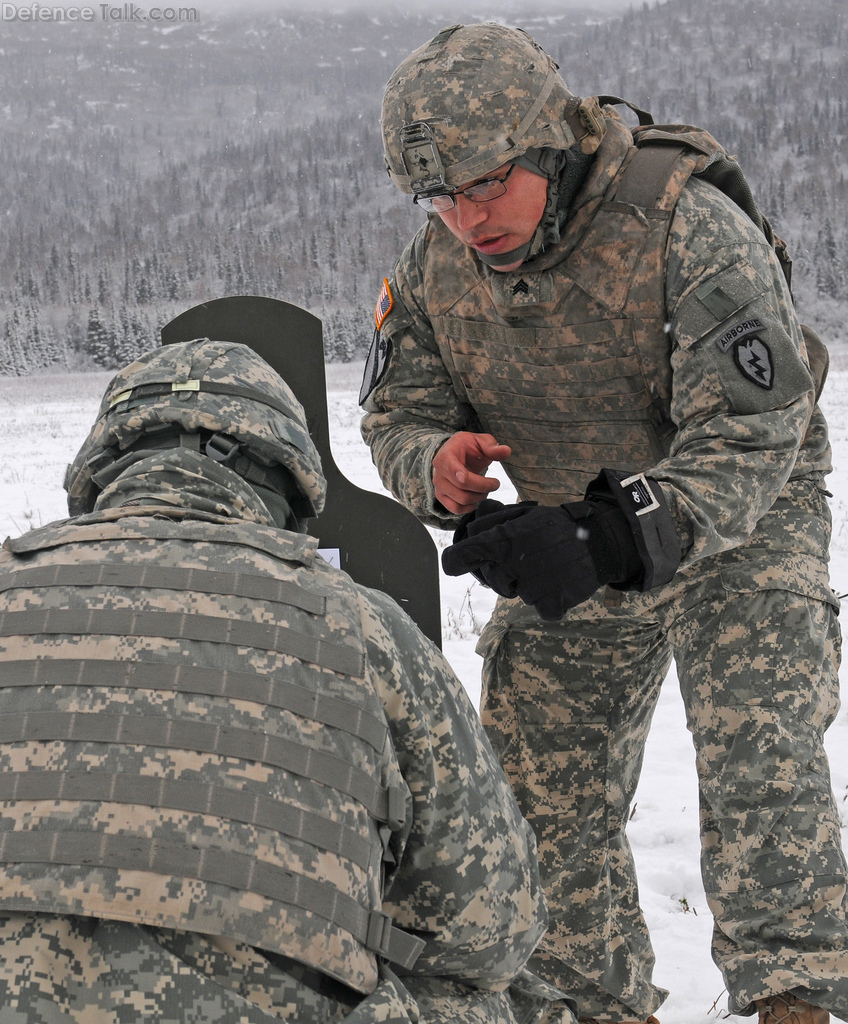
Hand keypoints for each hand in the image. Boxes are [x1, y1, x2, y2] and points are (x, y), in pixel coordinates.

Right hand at [432, 432, 511, 514]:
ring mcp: (439, 486)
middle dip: (484, 487)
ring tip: (485, 489)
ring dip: (479, 497)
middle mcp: (439, 472)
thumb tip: (506, 451)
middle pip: (462, 487)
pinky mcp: (441, 497)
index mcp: (446, 455)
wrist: (455, 454)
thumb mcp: (481, 441)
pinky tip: (476, 498)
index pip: (451, 468)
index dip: (463, 476)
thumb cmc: (468, 447)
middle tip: (495, 483)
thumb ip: (492, 447)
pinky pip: (456, 509)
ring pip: (461, 500)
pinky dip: (469, 507)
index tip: (477, 479)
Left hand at [442, 503, 602, 619]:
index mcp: (504, 540)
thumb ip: (496, 519)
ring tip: (549, 566)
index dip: (456, 560)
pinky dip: (551, 600)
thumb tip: (472, 522)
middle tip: (529, 557)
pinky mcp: (551, 604)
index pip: (464, 555)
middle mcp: (513, 564)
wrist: (600, 540)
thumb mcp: (526, 513)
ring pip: (518, 593)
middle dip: (504, 571)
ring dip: (529, 584)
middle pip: (492, 580)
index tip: (453, 563)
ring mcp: (532, 587)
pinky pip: (542, 608)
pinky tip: (562, 582)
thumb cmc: (557, 525)